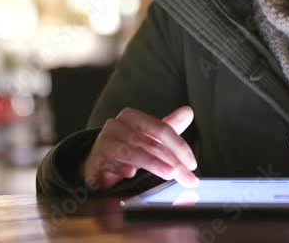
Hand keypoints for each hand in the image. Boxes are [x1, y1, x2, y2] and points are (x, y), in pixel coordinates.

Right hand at [81, 106, 198, 190]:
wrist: (96, 162)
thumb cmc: (125, 147)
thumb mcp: (149, 137)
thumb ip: (169, 127)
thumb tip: (188, 111)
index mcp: (132, 117)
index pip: (161, 128)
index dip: (179, 146)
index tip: (192, 164)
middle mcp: (117, 125)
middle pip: (150, 141)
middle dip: (171, 160)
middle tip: (186, 176)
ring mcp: (104, 141)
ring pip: (133, 151)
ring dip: (153, 163)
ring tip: (169, 173)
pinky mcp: (96, 159)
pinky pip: (112, 163)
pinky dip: (123, 169)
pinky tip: (130, 174)